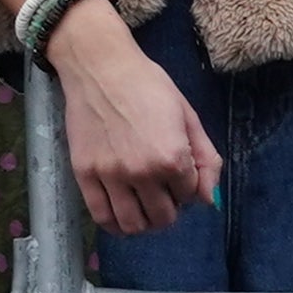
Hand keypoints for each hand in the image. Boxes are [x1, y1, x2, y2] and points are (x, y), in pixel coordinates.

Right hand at [53, 9, 222, 244]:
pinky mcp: (84, 173)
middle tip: (162, 192)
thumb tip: (208, 200)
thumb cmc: (148, 85)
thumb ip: (206, 160)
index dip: (188, 186)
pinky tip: (121, 216)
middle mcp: (143, 172)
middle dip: (169, 209)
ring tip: (143, 206)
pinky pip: (101, 216)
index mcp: (173, 157)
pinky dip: (115, 224)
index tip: (178, 172)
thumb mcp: (188, 117)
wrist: (99, 67)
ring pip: (133, 224)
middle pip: (164, 217)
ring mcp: (111, 175)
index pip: (191, 196)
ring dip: (144, 222)